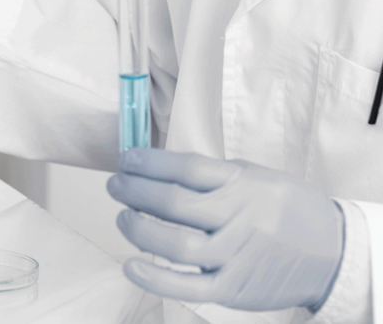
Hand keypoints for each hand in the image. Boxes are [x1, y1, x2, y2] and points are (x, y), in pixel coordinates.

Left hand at [107, 148, 343, 310]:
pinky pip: (187, 286)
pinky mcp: (233, 289)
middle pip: (175, 203)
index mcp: (245, 185)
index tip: (127, 159)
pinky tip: (132, 265)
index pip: (187, 169)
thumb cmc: (287, 212)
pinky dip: (155, 278)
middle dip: (135, 191)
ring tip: (124, 218)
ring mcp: (237, 256)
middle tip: (116, 185)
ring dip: (138, 229)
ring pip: (176, 245)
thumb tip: (159, 168)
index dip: (149, 163)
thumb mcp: (258, 179)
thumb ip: (215, 176)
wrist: (333, 254)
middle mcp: (241, 219)